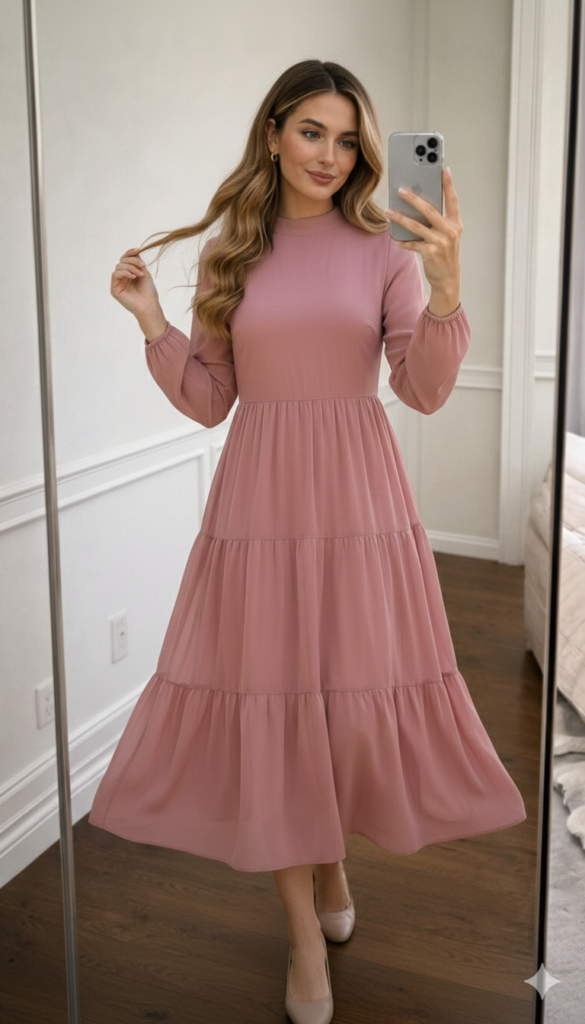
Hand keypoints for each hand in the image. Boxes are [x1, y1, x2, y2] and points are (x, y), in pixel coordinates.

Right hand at [110, 247, 161, 318]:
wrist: (148, 305)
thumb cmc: (148, 291)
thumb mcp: (144, 273)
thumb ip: (138, 262)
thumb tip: (135, 251)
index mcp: (129, 272)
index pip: (126, 258)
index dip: (130, 252)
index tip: (138, 249)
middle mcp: (122, 277)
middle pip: (122, 260)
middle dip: (133, 260)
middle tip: (142, 265)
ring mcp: (118, 282)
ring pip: (119, 266)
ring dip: (131, 267)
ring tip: (140, 274)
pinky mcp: (114, 288)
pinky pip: (115, 274)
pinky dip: (125, 273)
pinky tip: (133, 277)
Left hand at [385, 167, 462, 300]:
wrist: (448, 279)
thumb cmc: (446, 254)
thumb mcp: (448, 236)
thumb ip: (439, 221)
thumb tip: (419, 205)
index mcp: (455, 223)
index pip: (452, 200)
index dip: (448, 184)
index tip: (443, 169)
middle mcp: (450, 231)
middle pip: (429, 209)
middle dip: (414, 198)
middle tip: (400, 189)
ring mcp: (441, 242)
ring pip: (416, 225)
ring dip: (400, 217)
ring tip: (388, 210)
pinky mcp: (431, 253)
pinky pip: (413, 243)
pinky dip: (403, 241)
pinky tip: (395, 238)